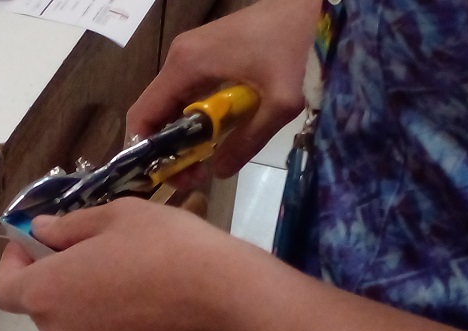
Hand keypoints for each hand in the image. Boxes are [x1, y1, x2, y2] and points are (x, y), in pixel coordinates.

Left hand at [0, 199, 266, 330]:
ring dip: (83, 298)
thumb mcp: (114, 217)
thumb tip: (40, 232)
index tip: (36, 242)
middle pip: (39, 307)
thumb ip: (67, 227)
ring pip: (72, 323)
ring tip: (123, 271)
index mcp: (46, 294)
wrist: (225, 298)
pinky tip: (145, 296)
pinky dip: (109, 318)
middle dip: (53, 278)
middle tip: (88, 248)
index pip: (1, 290)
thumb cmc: (163, 246)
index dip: (11, 263)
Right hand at [126, 0, 317, 180]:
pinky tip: (216, 134)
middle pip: (156, 110)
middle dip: (167, 147)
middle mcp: (181, 56)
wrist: (324, 6)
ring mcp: (194, 51)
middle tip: (193, 175)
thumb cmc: (300, 49)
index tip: (169, 175)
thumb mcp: (279, 104)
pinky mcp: (209, 51)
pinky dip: (195, 117)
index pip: (143, 114)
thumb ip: (246, 142)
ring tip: (205, 160)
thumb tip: (218, 172)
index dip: (146, 150)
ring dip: (182, 134)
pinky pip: (189, 90)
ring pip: (172, 102)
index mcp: (186, 64)